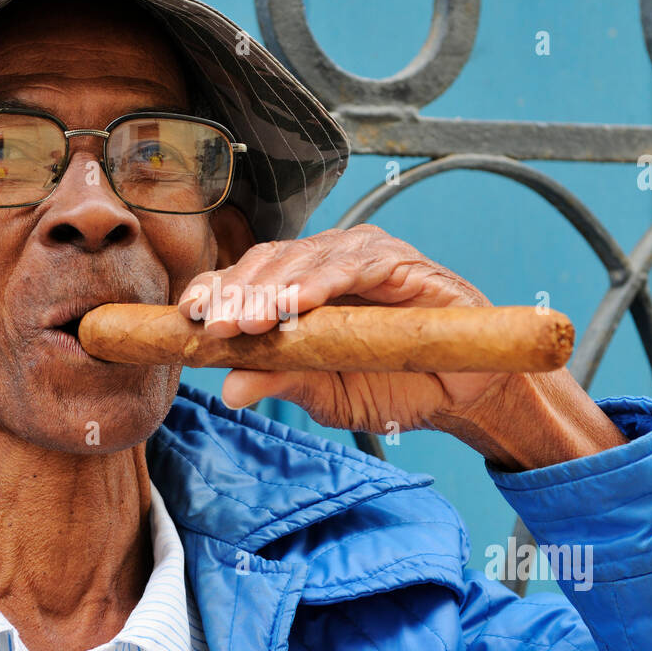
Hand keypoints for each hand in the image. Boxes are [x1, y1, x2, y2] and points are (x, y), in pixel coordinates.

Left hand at [176, 225, 627, 470]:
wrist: (464, 392)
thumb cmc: (393, 383)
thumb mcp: (327, 393)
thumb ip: (282, 382)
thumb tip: (228, 390)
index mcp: (297, 288)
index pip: (244, 281)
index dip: (215, 293)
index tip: (187, 319)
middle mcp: (323, 265)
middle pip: (265, 263)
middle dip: (236, 294)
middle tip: (213, 325)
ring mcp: (360, 257)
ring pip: (303, 258)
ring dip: (272, 289)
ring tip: (248, 320)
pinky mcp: (399, 261)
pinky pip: (354, 264)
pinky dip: (323, 282)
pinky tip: (299, 303)